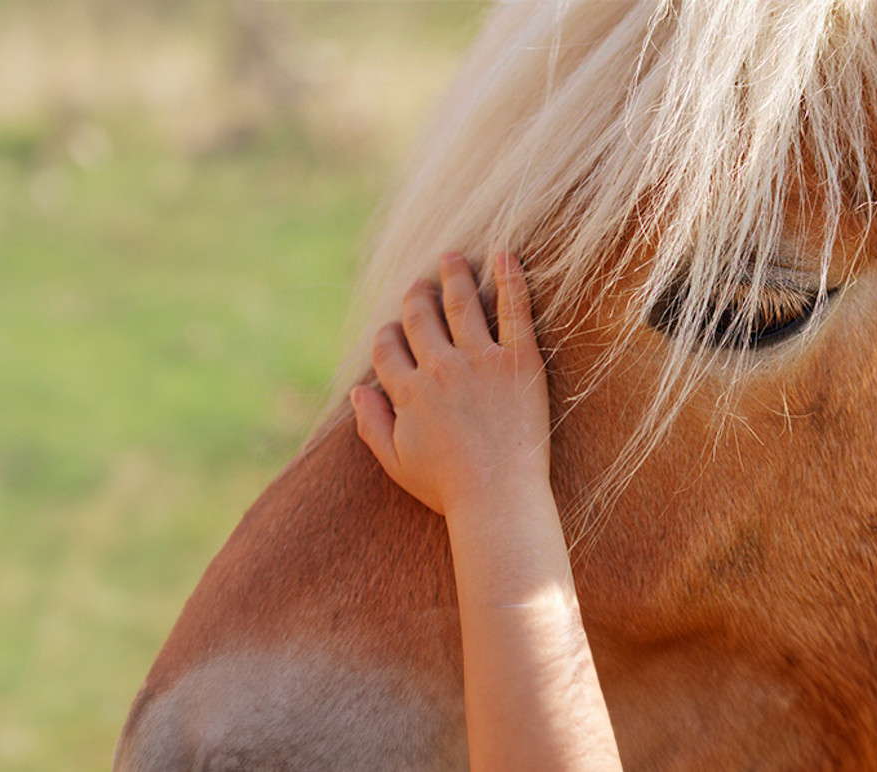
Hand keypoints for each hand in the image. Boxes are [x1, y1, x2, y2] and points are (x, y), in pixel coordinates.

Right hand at [350, 252, 550, 518]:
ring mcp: (481, 361)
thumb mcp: (397, 463)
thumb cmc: (449, 488)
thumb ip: (372, 425)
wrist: (500, 499)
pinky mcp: (519, 362)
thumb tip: (357, 390)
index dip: (386, 336)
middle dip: (415, 296)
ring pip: (460, 304)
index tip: (392, 332)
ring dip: (452, 275)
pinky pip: (515, 310)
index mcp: (409, 392)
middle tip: (419, 284)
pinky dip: (510, 278)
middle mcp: (440, 369)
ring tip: (451, 258)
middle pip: (419, 317)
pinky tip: (503, 255)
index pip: (387, 348)